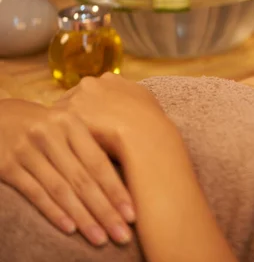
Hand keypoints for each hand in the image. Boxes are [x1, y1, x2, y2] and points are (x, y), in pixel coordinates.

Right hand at [0, 99, 134, 245]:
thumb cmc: (43, 125)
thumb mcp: (66, 126)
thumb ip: (88, 148)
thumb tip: (121, 183)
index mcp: (71, 123)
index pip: (99, 163)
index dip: (116, 190)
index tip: (132, 213)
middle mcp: (50, 135)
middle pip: (83, 180)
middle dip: (105, 210)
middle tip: (121, 234)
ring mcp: (27, 151)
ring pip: (61, 190)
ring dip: (83, 217)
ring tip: (100, 238)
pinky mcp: (7, 166)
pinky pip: (34, 193)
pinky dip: (54, 212)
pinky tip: (70, 228)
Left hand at [56, 72, 173, 158]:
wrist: (143, 135)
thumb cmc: (150, 120)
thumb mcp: (146, 99)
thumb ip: (130, 95)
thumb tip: (128, 102)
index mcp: (110, 78)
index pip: (94, 90)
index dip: (94, 106)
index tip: (98, 120)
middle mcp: (90, 83)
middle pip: (75, 98)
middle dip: (79, 113)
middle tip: (86, 133)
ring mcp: (75, 98)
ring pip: (63, 113)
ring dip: (67, 126)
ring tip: (77, 144)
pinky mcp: (63, 116)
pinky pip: (56, 127)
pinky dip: (62, 137)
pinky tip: (72, 149)